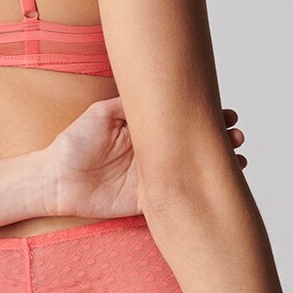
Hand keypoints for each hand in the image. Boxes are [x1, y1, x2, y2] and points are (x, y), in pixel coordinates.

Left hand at [44, 96, 246, 217]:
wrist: (56, 179)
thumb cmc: (74, 143)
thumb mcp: (102, 113)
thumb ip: (129, 104)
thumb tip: (157, 91)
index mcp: (146, 132)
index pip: (182, 124)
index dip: (206, 120)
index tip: (228, 115)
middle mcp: (155, 154)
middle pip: (194, 147)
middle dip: (220, 141)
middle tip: (236, 136)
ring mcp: (153, 178)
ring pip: (192, 172)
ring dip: (217, 166)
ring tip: (237, 160)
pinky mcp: (147, 200)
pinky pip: (177, 197)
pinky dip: (197, 193)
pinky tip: (217, 186)